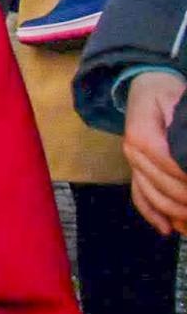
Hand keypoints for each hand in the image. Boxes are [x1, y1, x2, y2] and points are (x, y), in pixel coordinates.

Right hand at [123, 71, 186, 234]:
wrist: (143, 84)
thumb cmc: (166, 91)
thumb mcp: (179, 101)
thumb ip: (184, 130)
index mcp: (142, 136)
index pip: (171, 167)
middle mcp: (132, 152)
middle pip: (162, 187)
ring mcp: (132, 162)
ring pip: (152, 196)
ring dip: (175, 213)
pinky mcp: (135, 168)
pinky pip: (139, 196)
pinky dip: (152, 215)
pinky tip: (167, 229)